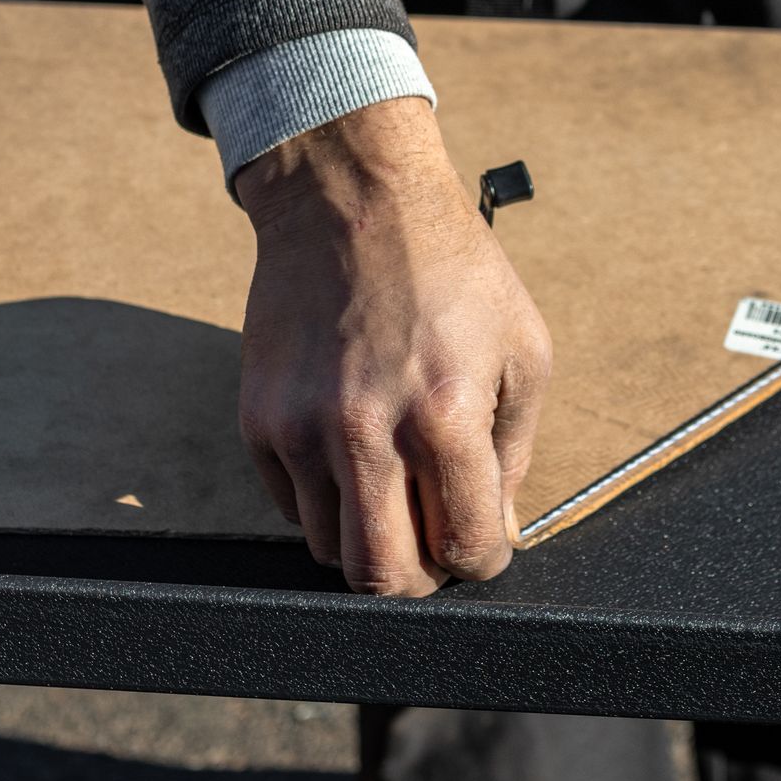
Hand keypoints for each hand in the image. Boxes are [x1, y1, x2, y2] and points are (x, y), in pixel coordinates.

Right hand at [234, 97, 552, 595]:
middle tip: (435, 546)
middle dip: (420, 579)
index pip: (466, 548)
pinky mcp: (258, 420)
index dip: (483, 562)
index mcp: (445, 415)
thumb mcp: (522, 350)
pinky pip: (292, 507)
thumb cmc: (452, 270)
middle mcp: (365, 430)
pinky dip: (327, 501)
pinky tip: (353, 452)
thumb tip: (497, 531)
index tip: (481, 544)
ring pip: (331, 551)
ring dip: (370, 539)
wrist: (351, 200)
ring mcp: (301, 428)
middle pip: (383, 578)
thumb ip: (514, 454)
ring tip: (395, 490)